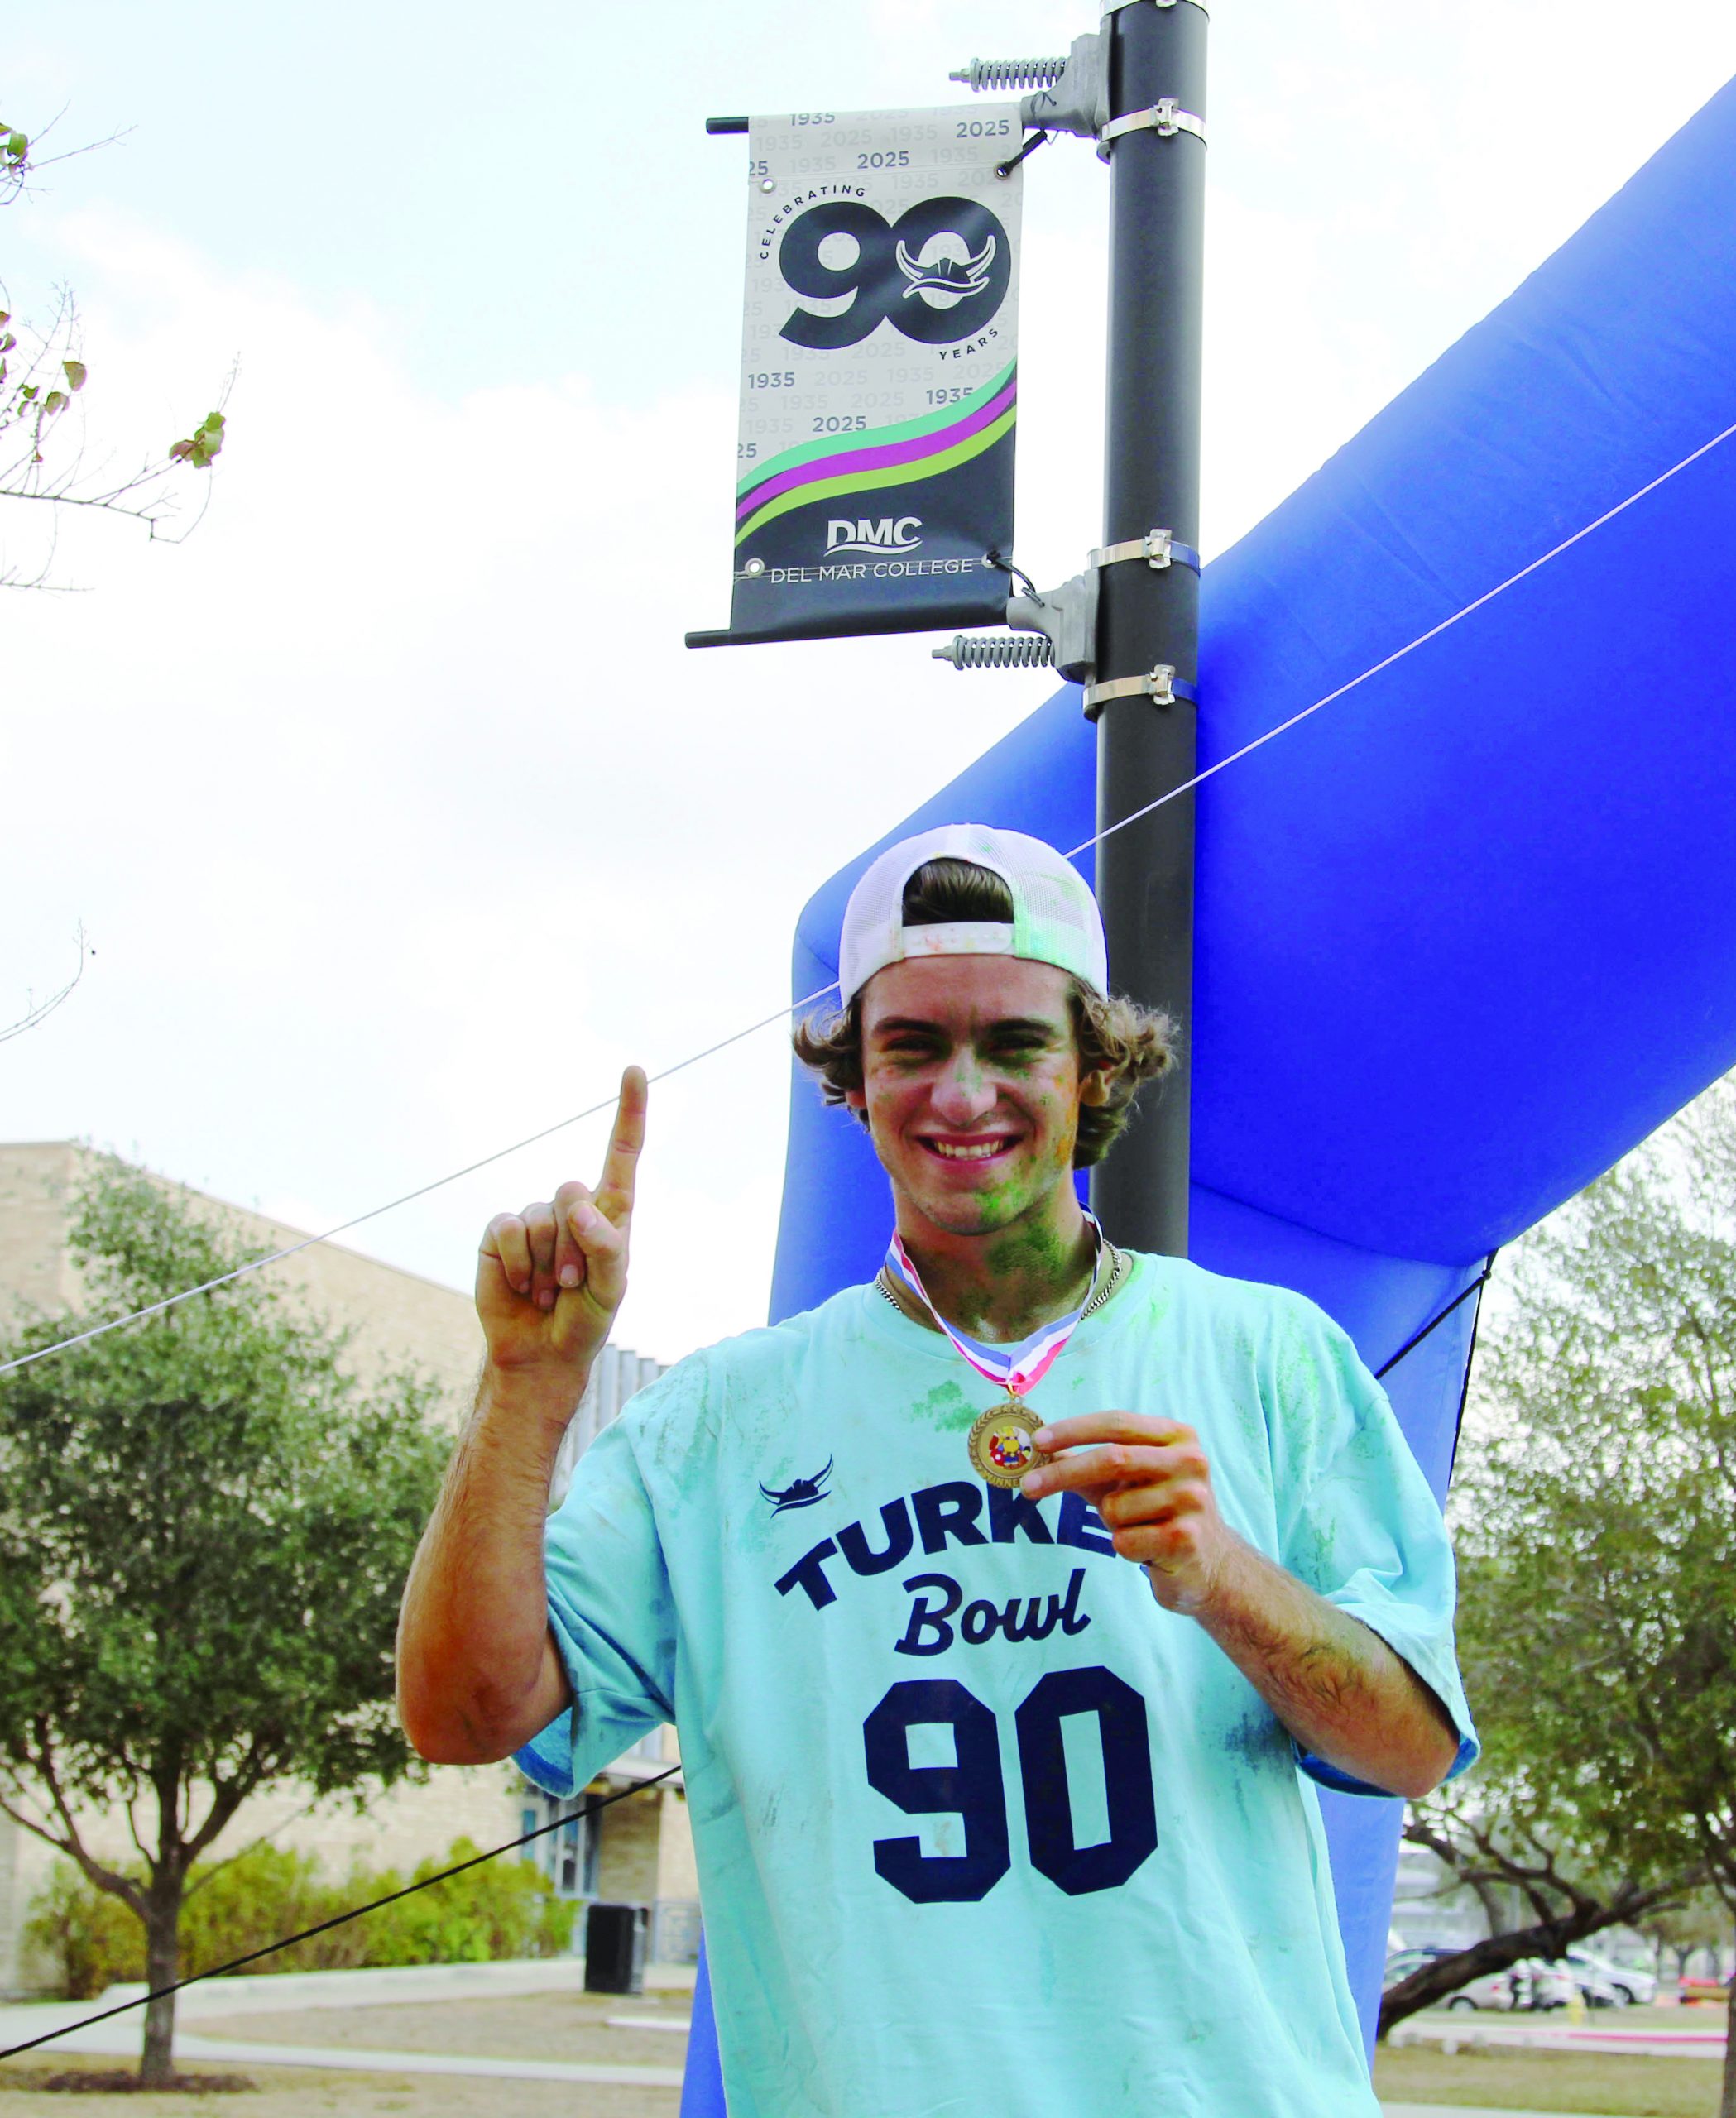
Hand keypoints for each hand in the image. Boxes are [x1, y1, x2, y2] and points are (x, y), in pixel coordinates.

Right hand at [475, 1068, 646, 1385]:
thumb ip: (606, 1248)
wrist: (541, 1351)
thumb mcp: (611, 1290)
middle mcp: (571, 1207)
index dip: (629, 1111)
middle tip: (572, 1284)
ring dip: (545, 1264)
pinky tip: (521, 1287)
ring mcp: (534, 1217)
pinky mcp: (499, 1233)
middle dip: (574, 1245)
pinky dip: (515, 1263)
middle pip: (573, 1191)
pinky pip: (506, 1229)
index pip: (622, 1153)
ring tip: (548, 1292)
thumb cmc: (586, 1318)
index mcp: (611, 1212)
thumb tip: (580, 1208)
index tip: (634, 1070)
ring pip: (540, 1218)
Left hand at [1020, 1412, 1237, 1613]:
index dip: (1074, 1430)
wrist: (1208, 1564)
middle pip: (1113, 1458)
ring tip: (1137, 1527)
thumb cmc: (1157, 1512)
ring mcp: (1192, 1500)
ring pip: (1114, 1507)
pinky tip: (1148, 1548)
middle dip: (1064, 1473)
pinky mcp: (1186, 1539)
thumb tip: (1038, 1451)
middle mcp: (1191, 1461)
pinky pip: (1124, 1541)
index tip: (1037, 1441)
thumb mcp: (1126, 1481)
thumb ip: (1087, 1463)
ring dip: (1110, 1522)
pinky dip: (1123, 1546)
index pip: (1117, 1423)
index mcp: (1177, 1436)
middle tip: (1027, 1485)